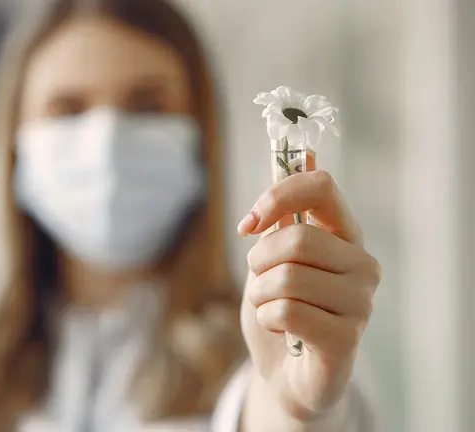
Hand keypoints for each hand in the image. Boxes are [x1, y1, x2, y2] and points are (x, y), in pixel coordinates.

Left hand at [236, 170, 380, 426]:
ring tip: (272, 309)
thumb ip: (285, 213)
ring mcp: (361, 302)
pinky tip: (281, 330)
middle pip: (295, 237)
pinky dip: (267, 319)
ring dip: (260, 295)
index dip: (276, 195)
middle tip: (259, 280)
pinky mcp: (347, 338)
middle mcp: (362, 264)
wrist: (286, 374)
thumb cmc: (280, 310)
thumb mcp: (273, 258)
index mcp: (344, 234)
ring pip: (286, 277)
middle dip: (258, 260)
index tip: (248, 224)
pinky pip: (286, 311)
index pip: (321, 185)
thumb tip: (303, 152)